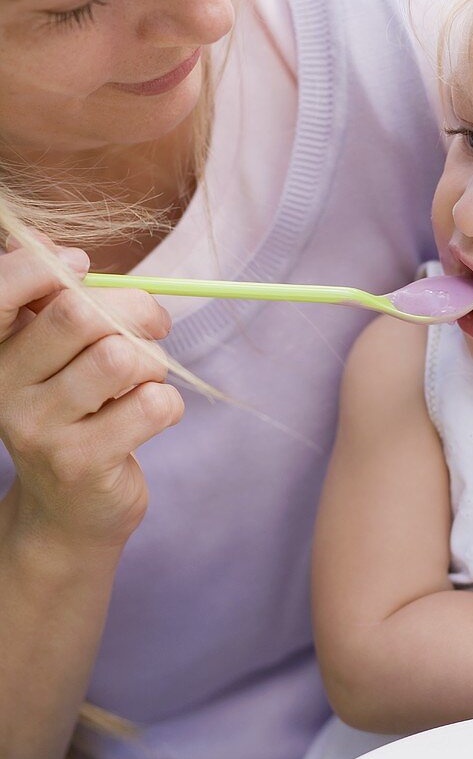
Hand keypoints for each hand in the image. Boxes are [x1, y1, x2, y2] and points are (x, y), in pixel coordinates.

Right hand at [0, 233, 183, 554]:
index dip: (49, 265)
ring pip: (121, 358)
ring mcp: (38, 428)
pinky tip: (151, 418)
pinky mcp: (81, 463)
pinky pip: (151, 405)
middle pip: (79, 313)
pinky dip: (168, 404)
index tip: (83, 269)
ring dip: (154, 365)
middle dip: (136, 310)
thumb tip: (58, 247)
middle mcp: (3, 386)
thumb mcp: (54, 356)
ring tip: (146, 383)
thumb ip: (58, 302)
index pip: (2, 288)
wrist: (69, 511)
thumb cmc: (74, 413)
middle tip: (156, 327)